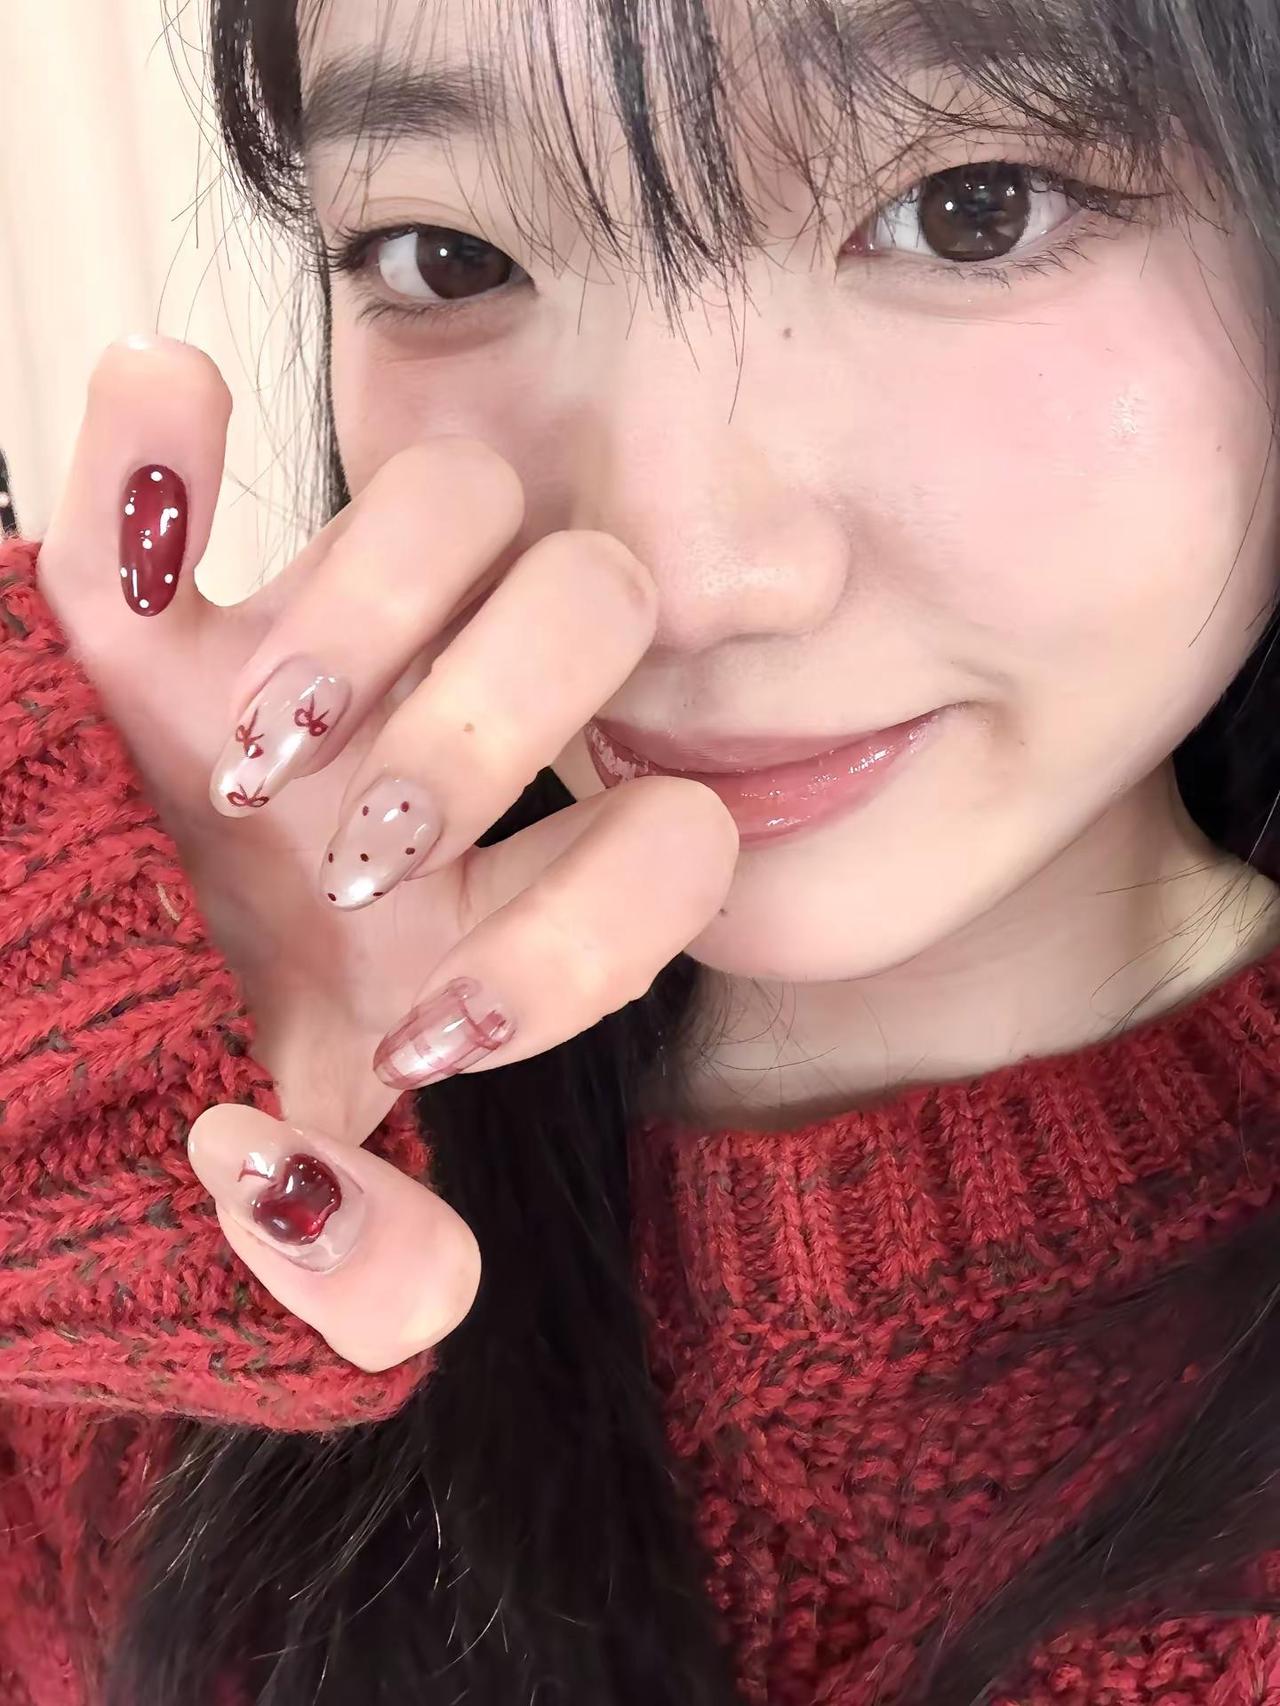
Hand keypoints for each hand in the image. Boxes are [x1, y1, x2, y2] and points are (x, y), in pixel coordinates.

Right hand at [33, 334, 738, 1370]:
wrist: (14, 1070)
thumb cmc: (155, 1143)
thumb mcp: (271, 1251)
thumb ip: (366, 1285)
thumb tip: (350, 1225)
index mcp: (488, 902)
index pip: (671, 840)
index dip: (590, 935)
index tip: (425, 1030)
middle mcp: (426, 761)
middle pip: (597, 601)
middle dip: (492, 730)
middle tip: (347, 855)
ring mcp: (284, 674)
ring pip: (451, 497)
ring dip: (366, 609)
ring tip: (240, 750)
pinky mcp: (123, 627)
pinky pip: (150, 489)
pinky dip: (153, 447)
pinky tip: (155, 421)